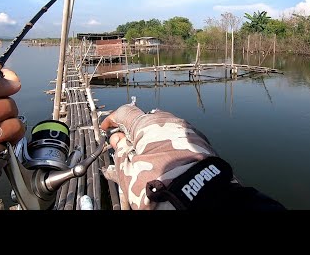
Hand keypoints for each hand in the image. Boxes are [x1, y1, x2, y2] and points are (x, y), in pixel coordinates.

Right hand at [100, 104, 217, 209]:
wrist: (194, 195)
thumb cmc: (161, 184)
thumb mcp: (127, 171)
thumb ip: (120, 152)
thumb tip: (118, 141)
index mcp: (147, 124)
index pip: (125, 113)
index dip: (113, 120)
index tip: (108, 128)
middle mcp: (169, 122)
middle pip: (147, 123)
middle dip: (136, 135)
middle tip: (129, 153)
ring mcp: (187, 131)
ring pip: (164, 132)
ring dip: (154, 143)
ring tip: (148, 163)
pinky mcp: (201, 143)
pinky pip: (179, 141)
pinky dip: (170, 149)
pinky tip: (166, 165)